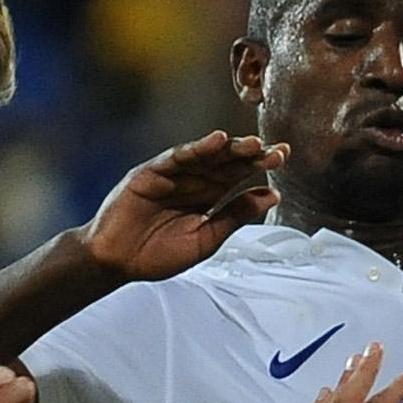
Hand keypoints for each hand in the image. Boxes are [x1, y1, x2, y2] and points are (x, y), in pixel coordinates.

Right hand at [84, 130, 290, 282]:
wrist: (118, 262)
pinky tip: (217, 140)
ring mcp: (172, 175)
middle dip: (251, 155)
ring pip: (205, 157)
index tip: (284, 156)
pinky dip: (197, 148)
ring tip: (254, 144)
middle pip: (226, 163)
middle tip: (278, 150)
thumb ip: (235, 215)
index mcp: (208, 197)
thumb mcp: (206, 238)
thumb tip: (271, 194)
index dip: (260, 165)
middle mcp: (193, 181)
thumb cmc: (158, 254)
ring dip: (230, 149)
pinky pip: (177, 157)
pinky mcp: (151, 173)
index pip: (239, 176)